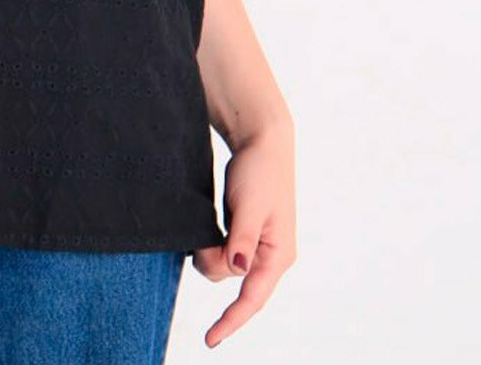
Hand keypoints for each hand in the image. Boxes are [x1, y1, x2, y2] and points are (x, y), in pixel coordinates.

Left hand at [190, 122, 296, 348]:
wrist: (262, 140)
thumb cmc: (260, 170)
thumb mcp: (249, 204)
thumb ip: (242, 239)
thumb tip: (236, 270)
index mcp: (278, 255)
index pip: (252, 298)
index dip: (231, 321)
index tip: (210, 340)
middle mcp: (271, 256)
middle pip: (232, 281)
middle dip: (212, 263)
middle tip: (202, 236)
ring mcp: (259, 247)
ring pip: (224, 266)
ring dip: (209, 251)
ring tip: (211, 221)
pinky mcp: (246, 235)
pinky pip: (224, 252)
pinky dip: (212, 244)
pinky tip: (211, 227)